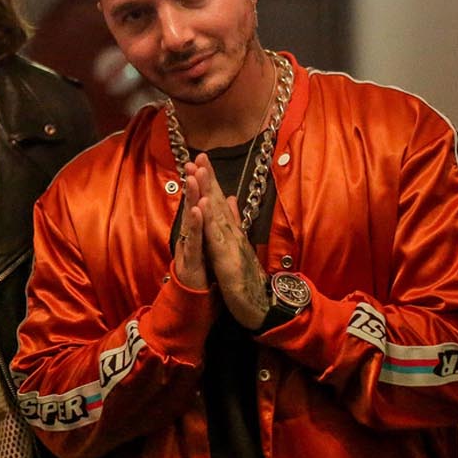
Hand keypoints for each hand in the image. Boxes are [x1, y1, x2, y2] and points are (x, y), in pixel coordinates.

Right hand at [173, 170, 208, 289]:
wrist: (194, 302)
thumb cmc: (201, 274)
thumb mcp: (207, 246)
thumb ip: (209, 225)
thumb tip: (215, 205)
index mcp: (198, 232)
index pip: (199, 202)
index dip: (201, 182)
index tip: (202, 159)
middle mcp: (190, 236)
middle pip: (191, 206)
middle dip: (194, 183)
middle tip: (194, 161)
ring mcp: (189, 247)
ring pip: (190, 220)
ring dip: (192, 198)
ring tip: (194, 179)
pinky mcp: (190, 261)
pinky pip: (193, 241)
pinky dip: (195, 225)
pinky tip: (197, 210)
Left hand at [188, 154, 268, 329]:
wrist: (259, 303)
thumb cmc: (247, 275)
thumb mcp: (236, 243)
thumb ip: (233, 220)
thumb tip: (230, 198)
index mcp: (230, 229)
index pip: (218, 200)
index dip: (210, 179)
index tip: (200, 159)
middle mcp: (231, 231)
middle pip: (216, 201)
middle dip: (207, 177)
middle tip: (198, 154)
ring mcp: (230, 242)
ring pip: (215, 213)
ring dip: (207, 191)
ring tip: (198, 170)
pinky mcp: (226, 258)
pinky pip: (215, 237)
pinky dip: (209, 220)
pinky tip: (203, 205)